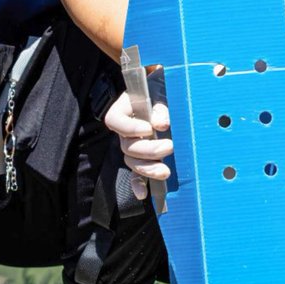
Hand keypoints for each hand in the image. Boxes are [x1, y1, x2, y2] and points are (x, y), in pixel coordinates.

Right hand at [103, 65, 172, 199]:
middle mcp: (126, 129)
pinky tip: (143, 194)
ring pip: (132, 160)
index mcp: (125, 109)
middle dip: (148, 150)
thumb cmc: (163, 89)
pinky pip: (135, 173)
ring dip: (148, 168)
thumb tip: (161, 124)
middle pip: (127, 146)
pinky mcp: (142, 156)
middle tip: (169, 147)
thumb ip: (160, 106)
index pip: (115, 120)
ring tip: (165, 171)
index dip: (130, 127)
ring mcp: (133, 144)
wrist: (166, 91)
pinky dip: (138, 183)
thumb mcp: (162, 91)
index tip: (148, 128)